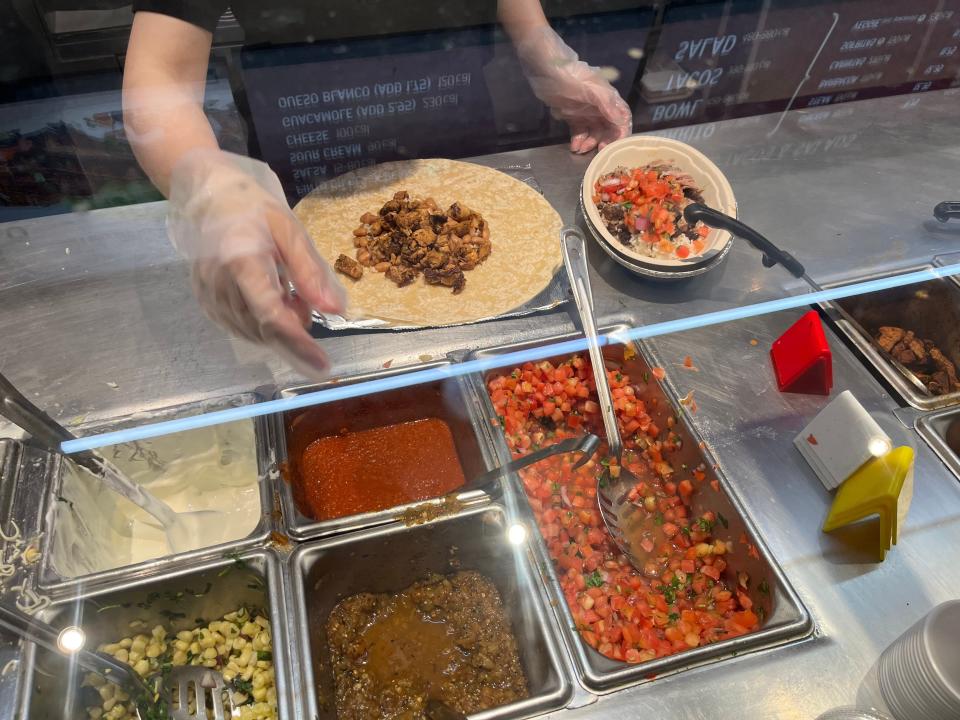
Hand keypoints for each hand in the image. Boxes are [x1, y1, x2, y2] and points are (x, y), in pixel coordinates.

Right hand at [167, 150, 345, 377]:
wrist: (207, 193)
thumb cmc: (253, 207)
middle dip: (294, 331)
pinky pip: (239, 326)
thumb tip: (336, 311)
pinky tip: (270, 297)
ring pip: (252, 333)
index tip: (322, 365)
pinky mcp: (204, 300)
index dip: (298, 344)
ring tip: (287, 291)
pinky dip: (262, 323)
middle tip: (307, 305)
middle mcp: (219, 283)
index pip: (271, 316)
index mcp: (242, 261)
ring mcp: (207, 294)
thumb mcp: (290, 231)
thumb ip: (311, 273)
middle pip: (262, 330)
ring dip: (279, 325)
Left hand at [517, 27, 631, 153]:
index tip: (614, 147)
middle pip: (609, 128)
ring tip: (579, 150)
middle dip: (604, 141)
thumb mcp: (590, 89)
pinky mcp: (572, 115)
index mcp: (608, 98)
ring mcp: (586, 111)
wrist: (544, 67)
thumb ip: (607, 105)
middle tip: (596, 152)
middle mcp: (600, 106)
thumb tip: (622, 122)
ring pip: (594, 132)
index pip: (622, 118)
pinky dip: (578, 140)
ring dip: (589, 143)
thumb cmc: (569, 76)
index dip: (621, 133)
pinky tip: (574, 147)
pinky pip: (579, 131)